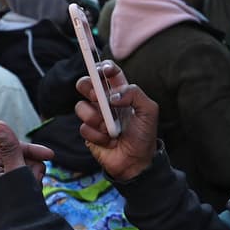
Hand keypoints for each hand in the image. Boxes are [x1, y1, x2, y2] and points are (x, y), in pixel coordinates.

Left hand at [0, 121, 53, 191]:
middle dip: (32, 168)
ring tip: (32, 190)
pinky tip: (30, 193)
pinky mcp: (4, 192)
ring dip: (32, 178)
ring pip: (22, 170)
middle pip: (19, 159)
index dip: (34, 151)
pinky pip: (20, 181)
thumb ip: (9, 147)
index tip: (51, 155)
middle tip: (34, 182)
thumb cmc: (17, 202)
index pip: (14, 148)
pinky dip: (28, 185)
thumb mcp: (16, 171)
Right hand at [75, 60, 158, 181]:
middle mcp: (105, 102)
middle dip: (88, 86)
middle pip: (86, 83)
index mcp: (120, 93)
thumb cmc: (144, 135)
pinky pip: (84, 128)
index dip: (102, 67)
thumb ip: (134, 94)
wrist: (136, 162)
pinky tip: (108, 141)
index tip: (103, 70)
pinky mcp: (89, 133)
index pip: (107, 73)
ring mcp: (95, 117)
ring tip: (110, 130)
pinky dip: (97, 135)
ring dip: (96, 119)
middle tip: (97, 96)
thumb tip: (113, 95)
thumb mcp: (148, 110)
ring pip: (81, 107)